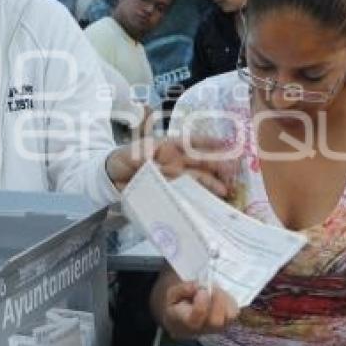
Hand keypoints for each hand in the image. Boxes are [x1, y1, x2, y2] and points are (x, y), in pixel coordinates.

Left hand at [106, 135, 238, 196]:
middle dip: (216, 164)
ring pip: (197, 179)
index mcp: (168, 147)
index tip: (224, 143)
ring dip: (211, 184)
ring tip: (225, 190)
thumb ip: (140, 155)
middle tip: (232, 170)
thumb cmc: (124, 158)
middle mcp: (176, 161)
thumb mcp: (129, 153)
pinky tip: (210, 203)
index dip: (207, 142)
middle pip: (199, 162)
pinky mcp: (171, 192)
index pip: (191, 142)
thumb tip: (148, 159)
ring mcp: (175, 177)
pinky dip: (199, 199)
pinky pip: (187, 195)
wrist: (112, 178)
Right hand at [162, 281, 238, 339]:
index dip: (202, 303)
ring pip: (229, 317)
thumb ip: (183, 288)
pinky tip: (220, 296)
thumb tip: (199, 286)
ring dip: (224, 299)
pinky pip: (234, 313)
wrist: (181, 320)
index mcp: (184, 322)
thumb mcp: (172, 293)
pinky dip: (230, 301)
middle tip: (211, 288)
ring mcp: (216, 329)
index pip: (196, 319)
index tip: (201, 290)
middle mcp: (202, 330)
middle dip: (217, 300)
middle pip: (216, 321)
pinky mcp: (226, 324)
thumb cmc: (176, 305)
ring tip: (215, 291)